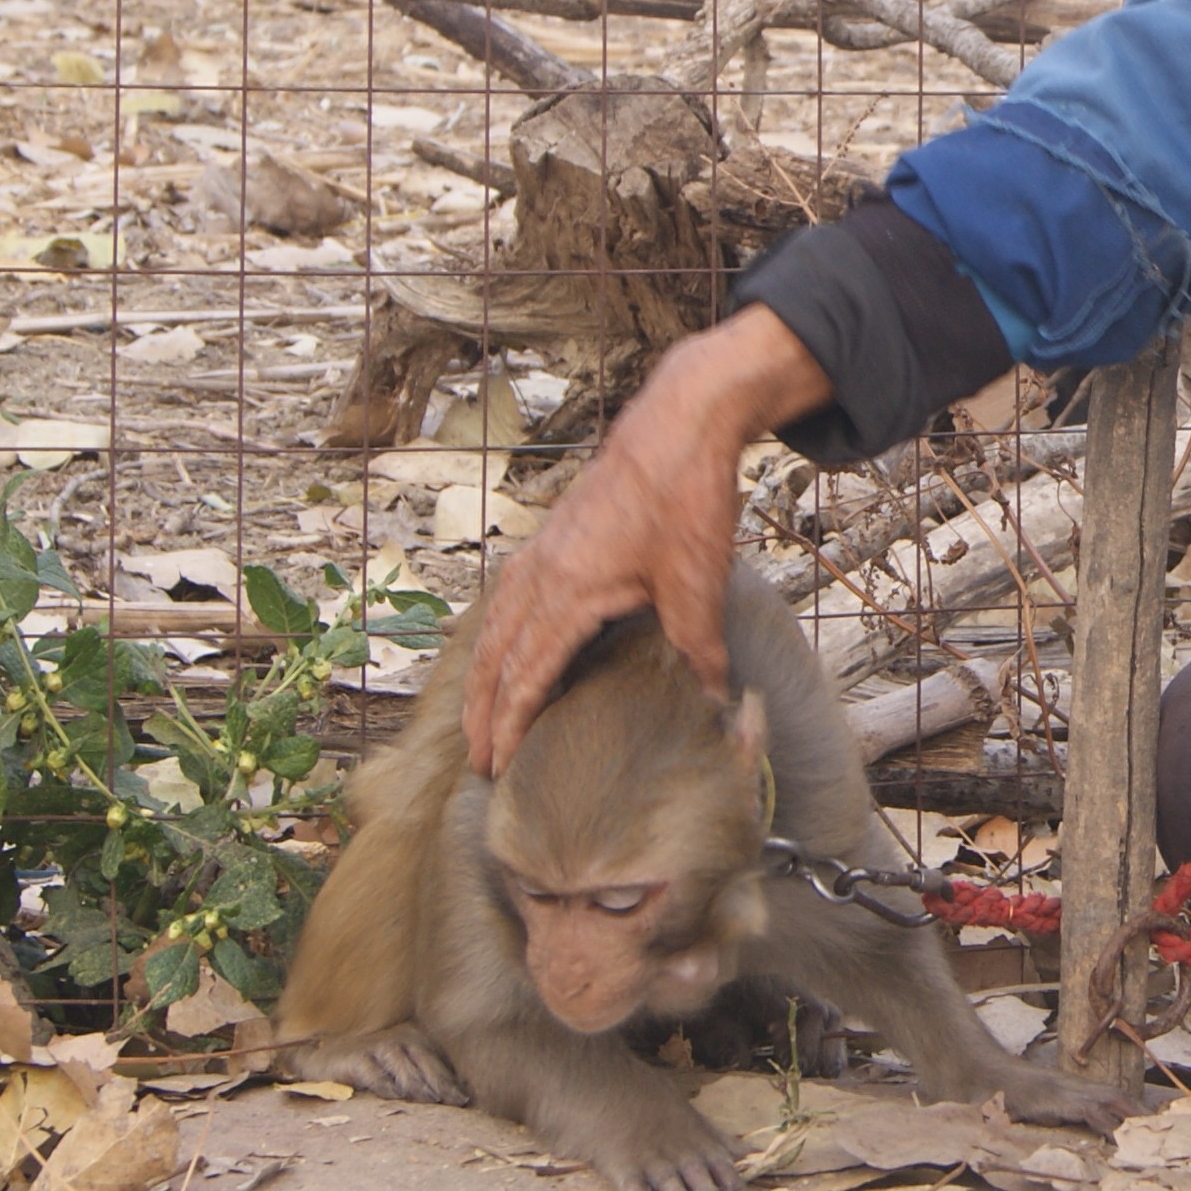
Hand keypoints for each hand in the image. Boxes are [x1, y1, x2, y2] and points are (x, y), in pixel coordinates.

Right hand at [461, 305, 829, 774]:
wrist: (679, 421)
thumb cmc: (683, 493)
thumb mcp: (696, 580)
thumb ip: (698, 647)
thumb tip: (712, 699)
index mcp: (566, 591)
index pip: (525, 676)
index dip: (511, 727)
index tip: (500, 769)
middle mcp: (541, 572)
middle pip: (494, 655)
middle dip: (481, 712)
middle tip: (478, 761)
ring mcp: (543, 550)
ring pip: (495, 624)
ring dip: (483, 673)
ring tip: (479, 715)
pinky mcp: (556, 535)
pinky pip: (509, 594)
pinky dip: (498, 630)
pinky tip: (507, 640)